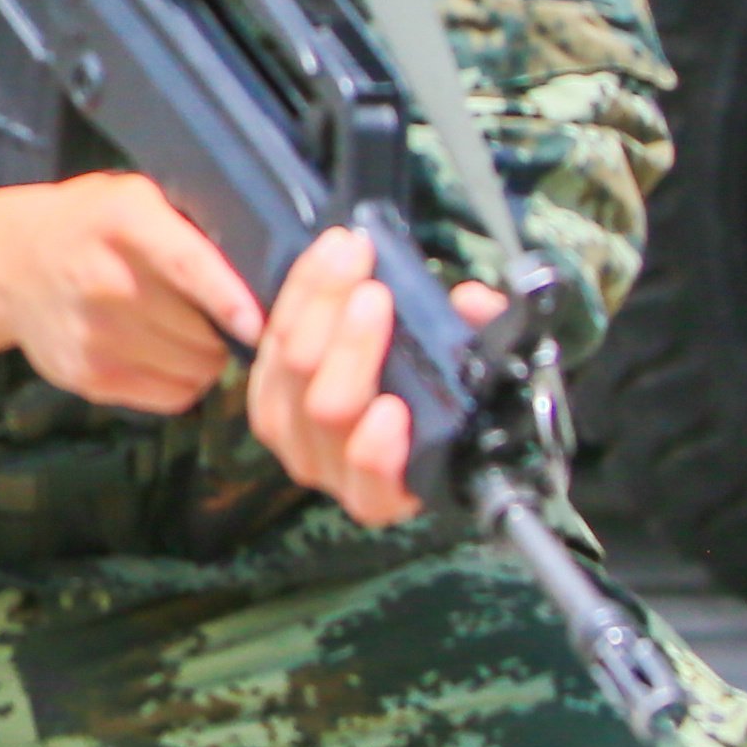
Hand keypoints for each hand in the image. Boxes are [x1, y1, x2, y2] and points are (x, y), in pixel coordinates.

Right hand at [0, 175, 258, 412]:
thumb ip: (185, 225)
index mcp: (122, 223)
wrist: (6, 266)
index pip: (185, 265)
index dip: (228, 299)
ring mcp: (94, 336)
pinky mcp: (88, 377)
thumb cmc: (86, 226)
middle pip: (201, 332)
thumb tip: (256, 268)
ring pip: (194, 370)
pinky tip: (167, 357)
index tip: (258, 325)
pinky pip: (170, 397)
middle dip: (225, 332)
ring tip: (192, 336)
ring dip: (207, 359)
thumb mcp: (131, 198)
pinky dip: (183, 383)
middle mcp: (104, 281)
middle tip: (220, 319)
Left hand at [245, 226, 509, 528]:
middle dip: (352, 345)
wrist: (391, 379)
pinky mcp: (264, 392)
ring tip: (350, 254)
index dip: (376, 451)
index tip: (393, 408)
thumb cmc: (440, 393)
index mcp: (390, 492)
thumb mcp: (474, 373)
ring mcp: (290, 436)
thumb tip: (475, 302)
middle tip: (375, 291)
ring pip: (289, 370)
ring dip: (320, 304)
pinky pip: (268, 345)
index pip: (374, 484)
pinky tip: (324, 261)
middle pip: (327, 407)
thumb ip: (482, 342)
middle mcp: (333, 473)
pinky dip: (298, 296)